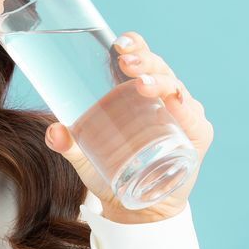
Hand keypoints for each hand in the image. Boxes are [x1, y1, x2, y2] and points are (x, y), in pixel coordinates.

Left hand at [44, 31, 213, 223]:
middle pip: (158, 67)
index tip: (119, 43)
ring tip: (142, 84)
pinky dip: (185, 110)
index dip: (134, 45)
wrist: (139, 205)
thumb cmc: (112, 170)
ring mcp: (182, 114)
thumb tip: (53, 132)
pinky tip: (174, 104)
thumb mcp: (84, 156)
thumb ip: (67, 144)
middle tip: (126, 62)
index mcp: (137, 90)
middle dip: (144, 60)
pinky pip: (193, 119)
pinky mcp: (195, 137)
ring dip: (160, 82)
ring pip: (175, 88)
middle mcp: (163, 96)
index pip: (141, 57)